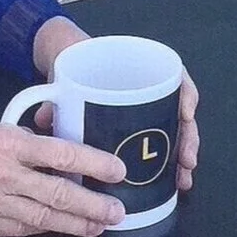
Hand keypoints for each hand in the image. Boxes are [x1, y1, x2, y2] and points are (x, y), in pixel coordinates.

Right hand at [0, 120, 126, 236]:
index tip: (116, 171)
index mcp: (4, 142)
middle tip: (117, 211)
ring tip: (97, 226)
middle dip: (93, 205)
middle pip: (58, 193)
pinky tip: (57, 229)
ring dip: (74, 224)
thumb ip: (11, 141)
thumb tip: (43, 153)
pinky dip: (40, 229)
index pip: (60, 152)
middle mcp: (2, 175)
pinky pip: (17, 230)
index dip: (93, 163)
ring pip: (42, 218)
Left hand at [32, 20, 200, 191]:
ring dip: (181, 156)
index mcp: (136, 67)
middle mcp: (148, 87)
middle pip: (180, 110)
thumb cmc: (73, 60)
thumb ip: (55, 96)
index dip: (186, 96)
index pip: (174, 76)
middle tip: (186, 162)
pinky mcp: (136, 126)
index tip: (186, 114)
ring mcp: (146, 107)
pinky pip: (158, 144)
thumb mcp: (64, 73)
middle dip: (188, 138)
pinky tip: (170, 182)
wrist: (64, 54)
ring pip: (174, 130)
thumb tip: (48, 120)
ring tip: (182, 179)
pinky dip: (166, 163)